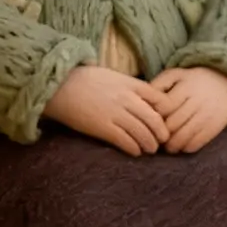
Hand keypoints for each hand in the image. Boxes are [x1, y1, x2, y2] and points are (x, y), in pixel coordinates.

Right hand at [42, 66, 170, 156]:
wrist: (59, 85)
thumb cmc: (84, 79)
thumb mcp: (113, 75)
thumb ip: (130, 86)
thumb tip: (144, 98)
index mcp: (131, 84)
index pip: (161, 100)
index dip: (166, 113)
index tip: (165, 121)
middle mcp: (127, 98)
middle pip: (155, 120)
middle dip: (161, 134)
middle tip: (162, 141)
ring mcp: (116, 113)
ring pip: (143, 133)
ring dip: (150, 145)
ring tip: (150, 149)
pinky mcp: (103, 127)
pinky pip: (126, 142)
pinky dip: (134, 149)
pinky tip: (135, 151)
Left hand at [152, 67, 226, 152]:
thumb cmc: (193, 81)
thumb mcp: (176, 75)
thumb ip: (158, 85)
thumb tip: (142, 102)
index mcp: (185, 87)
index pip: (164, 108)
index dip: (153, 118)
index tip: (148, 122)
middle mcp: (197, 101)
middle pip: (172, 124)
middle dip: (160, 134)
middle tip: (153, 138)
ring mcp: (207, 114)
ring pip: (183, 136)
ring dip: (171, 145)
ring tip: (166, 146)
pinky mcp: (215, 126)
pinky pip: (197, 143)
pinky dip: (186, 147)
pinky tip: (181, 146)